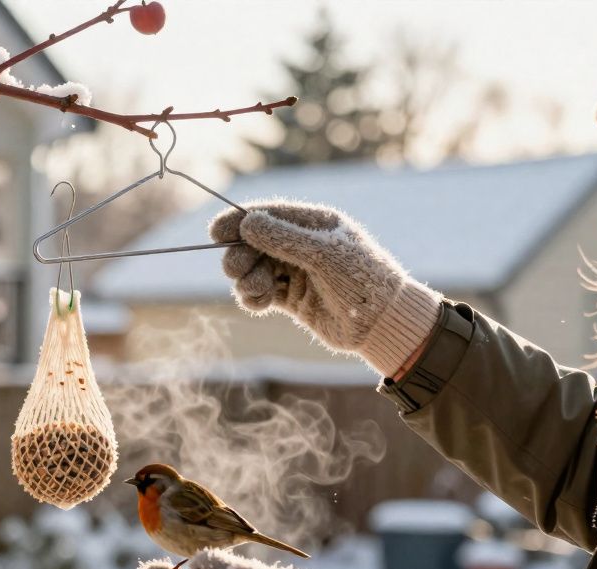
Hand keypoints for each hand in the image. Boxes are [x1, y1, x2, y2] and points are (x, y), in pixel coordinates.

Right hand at [210, 201, 440, 376]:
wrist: (381, 325)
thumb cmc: (362, 281)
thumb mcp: (324, 254)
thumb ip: (283, 238)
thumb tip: (246, 223)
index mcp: (313, 224)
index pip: (268, 215)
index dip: (239, 220)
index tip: (215, 231)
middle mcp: (301, 245)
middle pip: (254, 242)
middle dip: (240, 254)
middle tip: (235, 269)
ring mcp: (295, 272)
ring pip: (254, 268)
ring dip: (247, 278)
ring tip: (258, 290)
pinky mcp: (290, 298)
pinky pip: (259, 292)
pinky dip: (252, 297)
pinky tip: (259, 303)